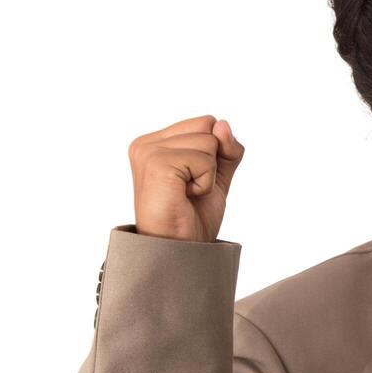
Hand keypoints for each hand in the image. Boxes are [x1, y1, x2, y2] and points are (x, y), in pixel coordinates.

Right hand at [130, 115, 244, 241]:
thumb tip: (223, 124)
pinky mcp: (156, 163)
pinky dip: (205, 183)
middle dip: (213, 161)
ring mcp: (148, 152)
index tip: (195, 180)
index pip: (206, 122)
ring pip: (210, 142)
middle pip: (209, 126)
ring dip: (209, 175)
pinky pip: (205, 160)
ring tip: (186, 194)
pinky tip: (184, 196)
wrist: (180, 250)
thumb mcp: (218, 176)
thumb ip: (225, 148)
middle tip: (190, 189)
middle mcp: (146, 143)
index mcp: (155, 142)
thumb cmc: (193, 217)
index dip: (216, 152)